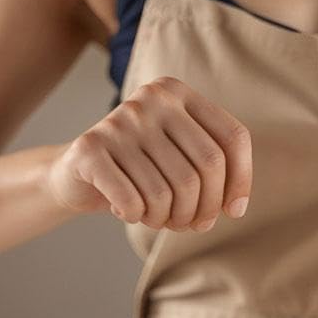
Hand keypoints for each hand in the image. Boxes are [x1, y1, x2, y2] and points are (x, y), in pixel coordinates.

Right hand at [46, 76, 251, 231]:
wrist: (76, 174)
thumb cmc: (140, 171)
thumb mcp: (180, 159)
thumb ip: (211, 170)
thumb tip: (234, 207)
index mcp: (178, 93)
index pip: (232, 138)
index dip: (241, 181)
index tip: (233, 211)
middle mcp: (151, 98)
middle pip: (206, 167)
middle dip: (205, 209)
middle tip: (192, 225)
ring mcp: (119, 121)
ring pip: (170, 192)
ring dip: (168, 218)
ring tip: (157, 218)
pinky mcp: (90, 148)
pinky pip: (134, 201)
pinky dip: (137, 217)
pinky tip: (129, 212)